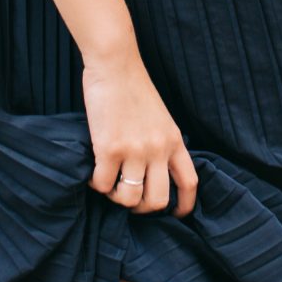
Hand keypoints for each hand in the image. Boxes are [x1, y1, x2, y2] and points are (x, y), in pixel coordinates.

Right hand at [80, 54, 198, 216]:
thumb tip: (153, 171)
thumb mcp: (161, 118)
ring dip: (116, 197)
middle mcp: (158, 150)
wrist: (115, 66)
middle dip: (142, 208)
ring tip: (108, 184)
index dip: (184, 206)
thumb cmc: (133, 88)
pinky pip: (102, 185)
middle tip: (129, 199)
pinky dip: (95, 184)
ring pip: (129, 199)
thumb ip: (162, 143)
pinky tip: (92, 172)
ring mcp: (134, 151)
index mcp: (174, 141)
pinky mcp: (108, 149)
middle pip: (158, 200)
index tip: (175, 215)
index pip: (189, 183)